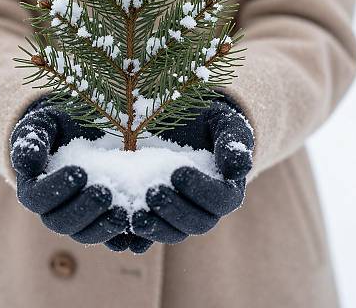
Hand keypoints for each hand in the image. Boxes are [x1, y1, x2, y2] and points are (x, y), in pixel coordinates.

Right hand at [10, 98, 128, 243]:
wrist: (86, 126)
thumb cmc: (60, 124)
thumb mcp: (45, 122)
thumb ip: (32, 139)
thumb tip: (26, 165)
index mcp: (36, 188)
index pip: (37, 198)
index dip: (55, 189)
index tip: (79, 172)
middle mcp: (56, 208)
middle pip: (62, 223)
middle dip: (84, 211)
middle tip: (104, 192)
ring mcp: (83, 218)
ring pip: (87, 234)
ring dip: (104, 228)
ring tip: (123, 212)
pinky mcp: (106, 219)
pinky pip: (114, 238)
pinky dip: (125, 237)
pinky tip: (139, 227)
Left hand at [131, 97, 253, 244]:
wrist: (181, 118)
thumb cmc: (206, 117)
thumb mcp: (221, 120)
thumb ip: (232, 141)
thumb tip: (238, 170)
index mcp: (225, 189)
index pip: (220, 200)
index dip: (201, 190)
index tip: (178, 172)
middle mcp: (202, 208)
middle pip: (194, 223)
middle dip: (173, 210)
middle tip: (152, 192)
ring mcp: (175, 214)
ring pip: (169, 233)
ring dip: (153, 228)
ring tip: (134, 214)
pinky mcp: (151, 214)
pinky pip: (143, 236)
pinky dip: (131, 238)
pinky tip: (117, 233)